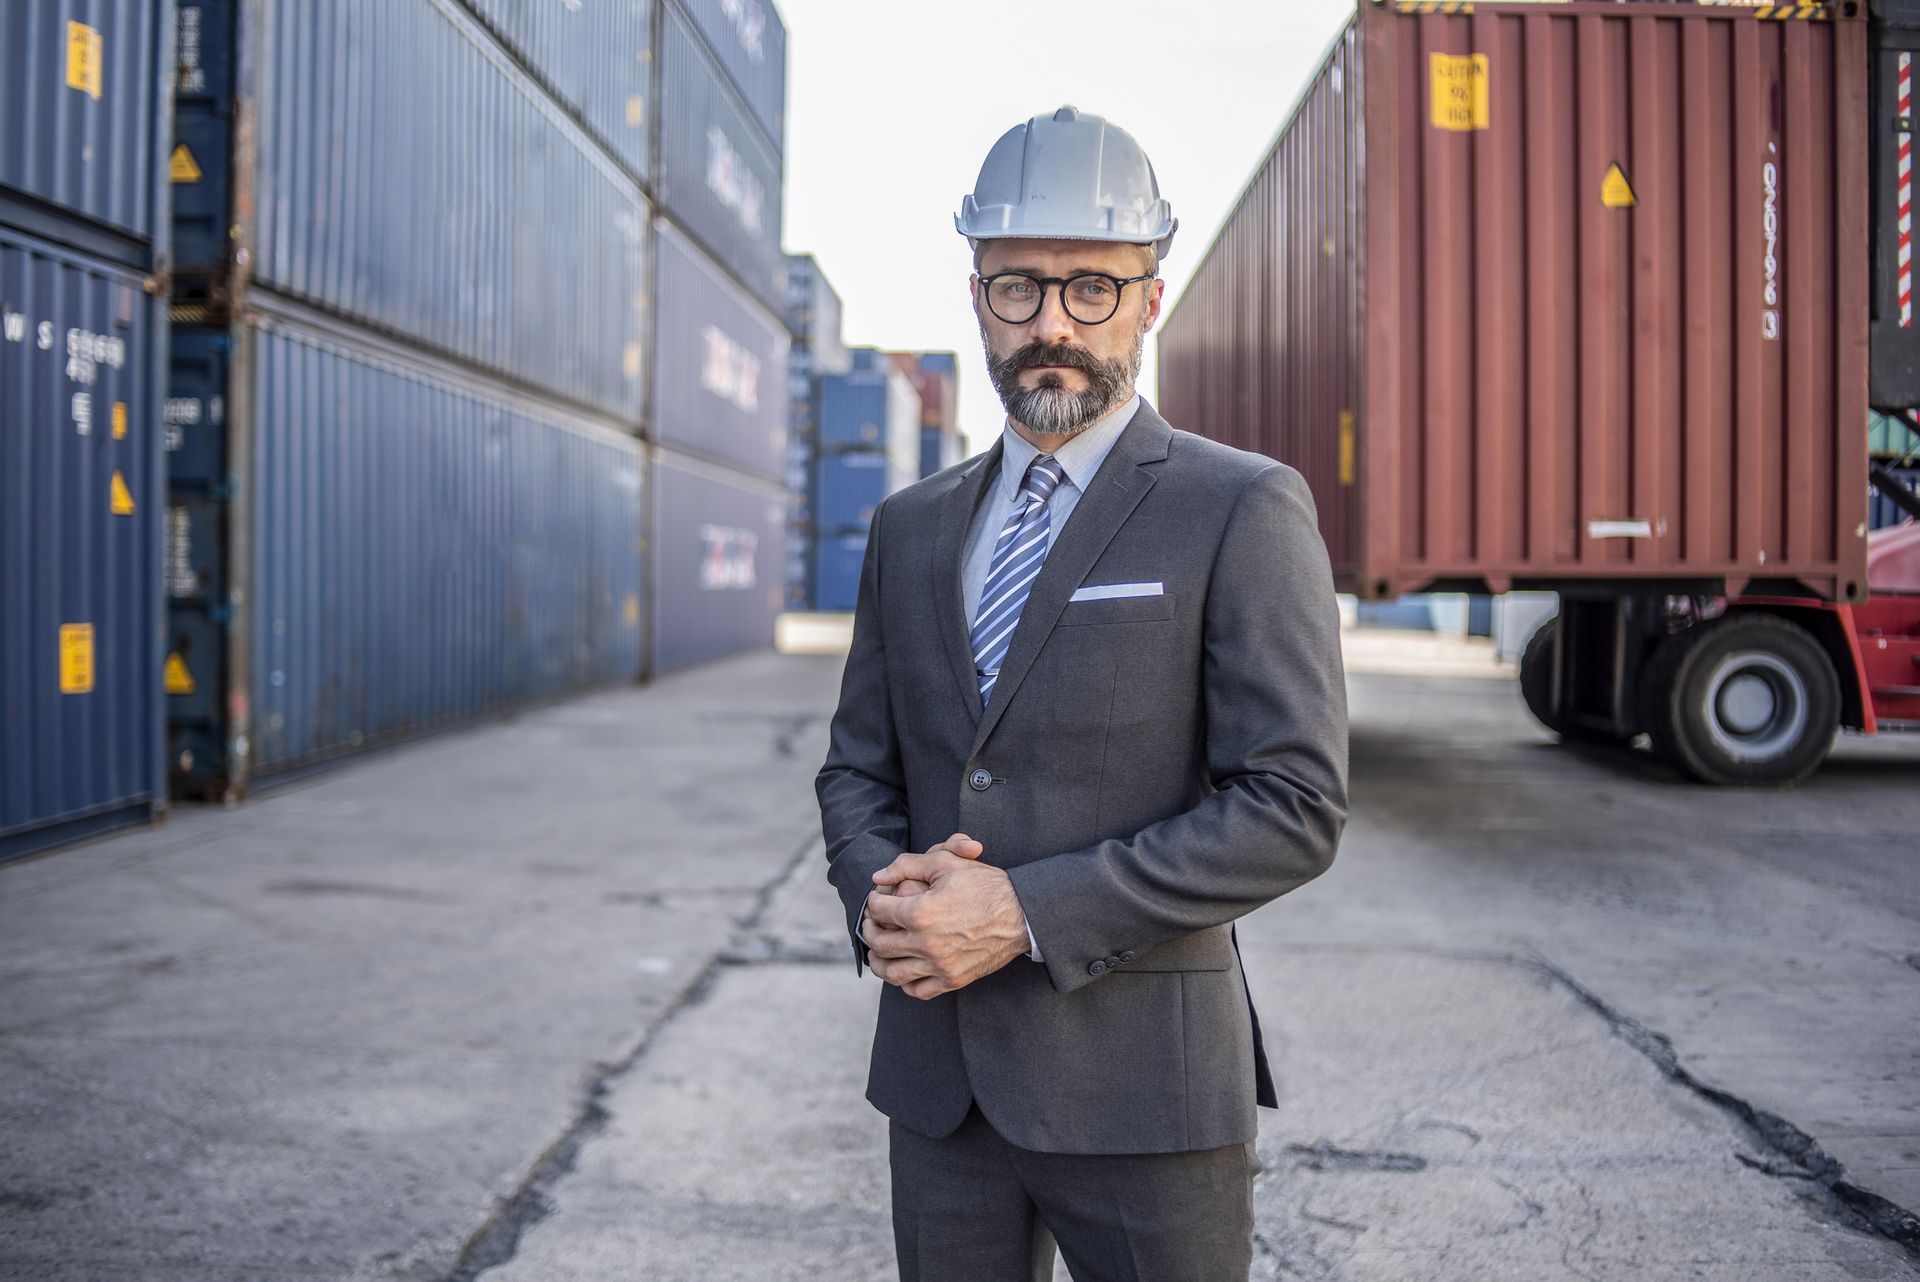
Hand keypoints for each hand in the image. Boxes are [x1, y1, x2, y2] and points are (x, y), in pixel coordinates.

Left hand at [861, 840, 1027, 999]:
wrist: (1021, 914)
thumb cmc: (984, 885)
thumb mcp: (946, 863)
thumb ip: (906, 865)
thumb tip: (876, 877)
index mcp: (920, 912)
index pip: (879, 910)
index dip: (873, 902)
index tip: (876, 900)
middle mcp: (925, 943)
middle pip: (879, 942)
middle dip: (869, 930)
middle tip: (871, 923)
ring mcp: (938, 965)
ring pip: (891, 972)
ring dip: (878, 961)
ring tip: (878, 950)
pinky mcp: (952, 980)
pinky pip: (916, 989)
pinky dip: (904, 982)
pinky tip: (904, 968)